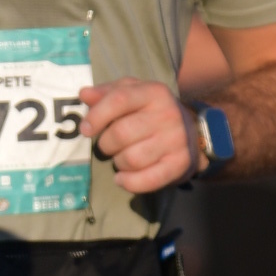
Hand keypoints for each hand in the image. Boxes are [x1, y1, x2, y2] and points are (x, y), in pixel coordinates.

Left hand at [84, 76, 198, 190]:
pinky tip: (122, 178)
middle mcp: (168, 114)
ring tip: (121, 158)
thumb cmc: (151, 112)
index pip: (119, 100)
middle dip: (106, 144)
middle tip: (109, 146)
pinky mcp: (180, 163)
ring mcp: (176, 140)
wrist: (191, 132)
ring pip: (131, 159)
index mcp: (154, 92)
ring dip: (118, 163)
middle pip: (121, 134)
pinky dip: (128, 183)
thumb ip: (107, 93)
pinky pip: (147, 180)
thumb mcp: (132, 94)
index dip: (97, 116)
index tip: (85, 130)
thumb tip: (84, 95)